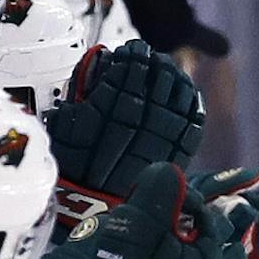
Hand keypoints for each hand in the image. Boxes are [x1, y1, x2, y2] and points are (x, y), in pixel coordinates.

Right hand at [43, 40, 204, 234]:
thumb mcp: (66, 124)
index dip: (134, 56)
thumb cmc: (72, 166)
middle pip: (157, 79)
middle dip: (156, 64)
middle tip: (154, 57)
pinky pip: (193, 122)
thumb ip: (84, 91)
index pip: (130, 69)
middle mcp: (139, 119)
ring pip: (178, 96)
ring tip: (170, 70)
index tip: (133, 50)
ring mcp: (162, 137)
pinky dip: (192, 105)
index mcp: (109, 106)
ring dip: (175, 78)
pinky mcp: (177, 155)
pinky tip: (189, 93)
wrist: (92, 208)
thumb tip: (103, 60)